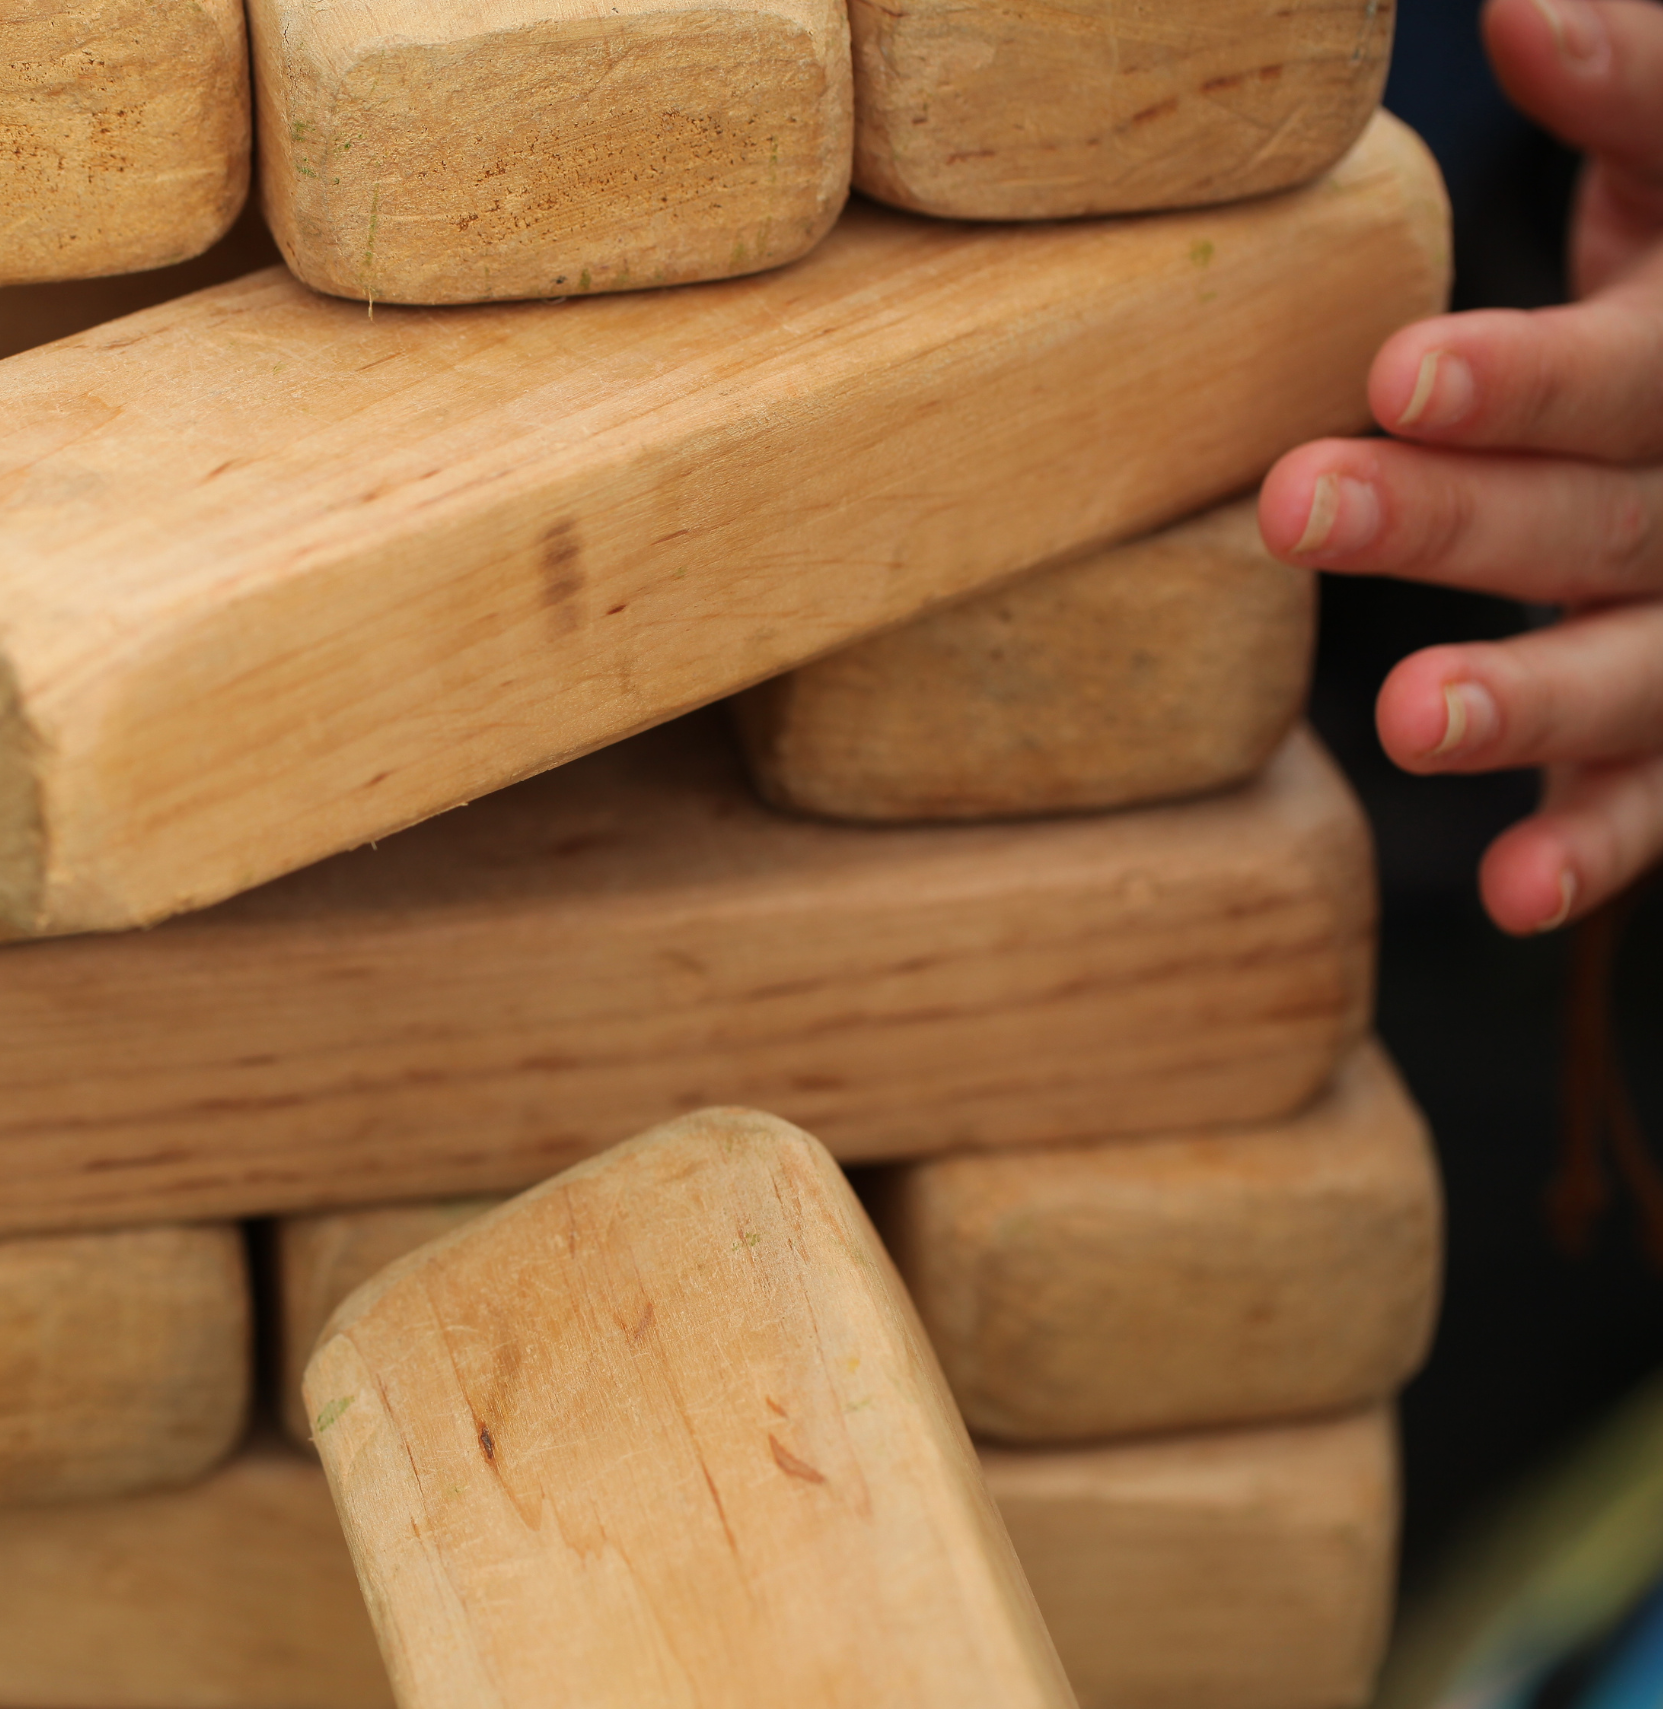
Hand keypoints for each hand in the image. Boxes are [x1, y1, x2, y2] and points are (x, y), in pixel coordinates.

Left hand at [1260, 0, 1662, 934]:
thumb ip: (1636, 90)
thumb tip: (1516, 10)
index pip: (1634, 367)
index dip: (1525, 379)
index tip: (1394, 375)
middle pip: (1608, 509)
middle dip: (1461, 519)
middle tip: (1301, 506)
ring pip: (1646, 666)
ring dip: (1531, 696)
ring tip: (1407, 719)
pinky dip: (1601, 842)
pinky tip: (1511, 891)